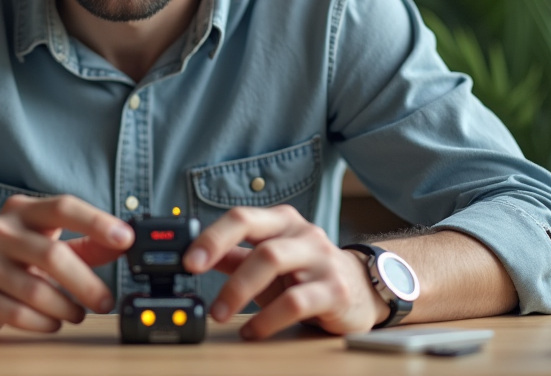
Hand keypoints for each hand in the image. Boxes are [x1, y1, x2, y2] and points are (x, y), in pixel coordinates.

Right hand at [0, 194, 133, 336]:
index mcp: (21, 211)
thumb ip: (85, 244)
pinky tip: (52, 323)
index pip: (63, 206)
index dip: (96, 222)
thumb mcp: (44, 242)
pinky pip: (16, 313)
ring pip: (35, 289)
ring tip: (77, 314)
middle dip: (86, 283)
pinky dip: (42, 322)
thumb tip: (123, 244)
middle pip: (52, 254)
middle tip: (106, 300)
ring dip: (65, 308)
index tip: (125, 238)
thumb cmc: (6, 258)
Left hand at [182, 205, 388, 339]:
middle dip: (224, 264)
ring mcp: (322, 260)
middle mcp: (303, 234)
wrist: (362, 288)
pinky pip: (296, 302)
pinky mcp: (336, 291)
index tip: (188, 260)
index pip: (242, 218)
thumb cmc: (306, 273)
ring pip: (275, 263)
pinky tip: (252, 331)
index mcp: (282, 221)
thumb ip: (233, 255)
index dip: (212, 237)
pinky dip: (268, 319)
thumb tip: (191, 254)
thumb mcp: (268, 259)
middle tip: (197, 283)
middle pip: (259, 241)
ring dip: (240, 291)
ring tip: (220, 314)